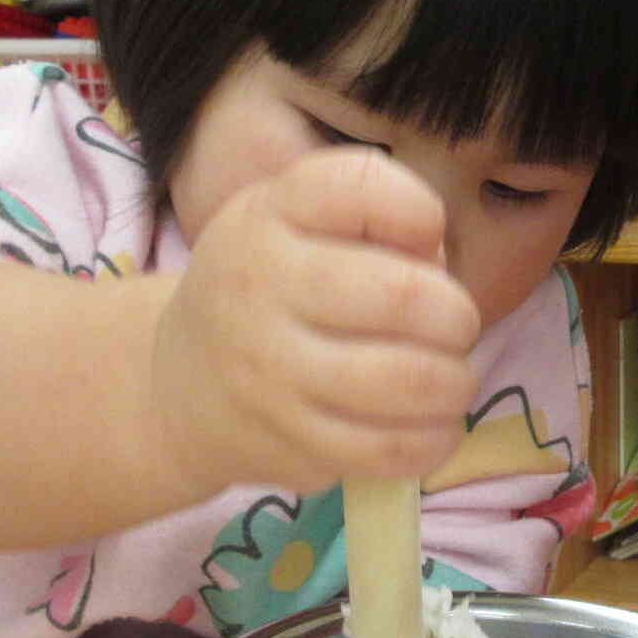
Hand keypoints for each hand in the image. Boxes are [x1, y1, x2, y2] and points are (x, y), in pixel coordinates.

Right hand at [149, 146, 482, 494]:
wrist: (179, 385)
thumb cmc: (270, 287)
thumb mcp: (295, 218)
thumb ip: (375, 213)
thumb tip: (439, 265)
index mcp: (269, 215)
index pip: (363, 188)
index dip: (422, 214)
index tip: (423, 241)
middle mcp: (259, 287)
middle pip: (403, 295)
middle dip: (457, 315)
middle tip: (455, 327)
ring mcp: (270, 374)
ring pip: (408, 380)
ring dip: (456, 382)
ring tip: (452, 379)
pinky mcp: (289, 445)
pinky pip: (392, 449)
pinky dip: (436, 438)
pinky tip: (434, 424)